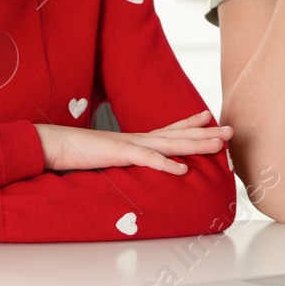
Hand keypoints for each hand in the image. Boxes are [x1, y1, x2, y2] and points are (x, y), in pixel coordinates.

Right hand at [35, 109, 231, 174]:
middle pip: (178, 134)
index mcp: (134, 139)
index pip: (168, 129)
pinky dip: (166, 165)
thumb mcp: (105, 158)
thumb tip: (127, 165)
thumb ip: (120, 160)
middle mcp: (137, 138)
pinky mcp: (120, 154)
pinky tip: (184, 170)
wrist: (53, 145)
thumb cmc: (75, 153)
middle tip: (231, 130)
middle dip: (206, 132)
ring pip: (171, 144)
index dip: (189, 122)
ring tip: (219, 143)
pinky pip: (148, 160)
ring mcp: (131, 144)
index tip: (207, 115)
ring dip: (197, 144)